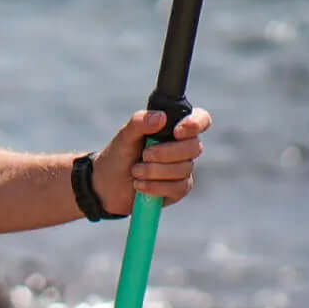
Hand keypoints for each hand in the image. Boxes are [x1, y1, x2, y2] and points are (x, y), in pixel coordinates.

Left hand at [92, 106, 210, 212]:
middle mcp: (182, 147)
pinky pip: (178, 188)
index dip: (196, 123)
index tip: (177, 131)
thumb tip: (161, 118)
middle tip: (144, 155)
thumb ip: (140, 122)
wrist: (107, 185)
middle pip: (194, 147)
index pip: (200, 120)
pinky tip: (140, 185)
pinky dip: (156, 187)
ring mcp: (183, 169)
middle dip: (167, 153)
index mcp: (172, 127)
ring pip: (184, 169)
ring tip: (135, 171)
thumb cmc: (118, 155)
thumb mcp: (124, 136)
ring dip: (156, 171)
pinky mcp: (179, 189)